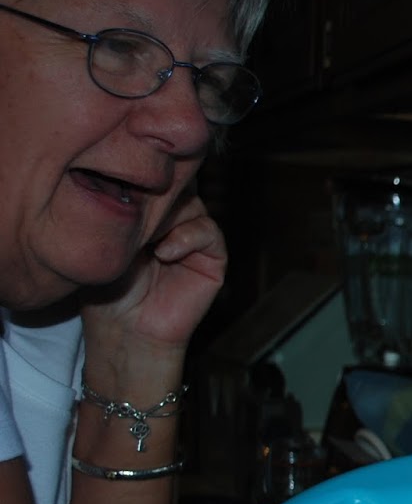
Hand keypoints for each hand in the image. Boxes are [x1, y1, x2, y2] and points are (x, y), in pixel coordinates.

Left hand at [79, 190, 226, 355]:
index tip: (124, 181)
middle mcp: (173, 220)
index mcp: (147, 212)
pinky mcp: (214, 258)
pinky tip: (165, 254)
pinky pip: (209, 232)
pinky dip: (188, 237)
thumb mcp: (105, 239)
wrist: (124, 329)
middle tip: (135, 210)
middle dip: (156, 193)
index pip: (154, 177)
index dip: (144, 174)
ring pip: (192, 204)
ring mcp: (194, 237)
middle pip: (176, 184)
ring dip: (168, 217)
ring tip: (146, 240)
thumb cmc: (106, 289)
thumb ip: (124, 209)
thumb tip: (133, 177)